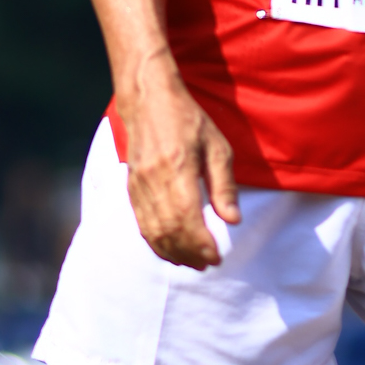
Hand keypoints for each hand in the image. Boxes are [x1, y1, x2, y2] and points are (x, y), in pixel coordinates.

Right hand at [122, 77, 239, 269]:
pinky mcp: (131, 188)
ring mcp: (139, 185)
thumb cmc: (188, 120)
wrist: (149, 101)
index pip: (187, 218)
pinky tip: (170, 250)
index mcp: (178, 168)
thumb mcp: (217, 147)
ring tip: (193, 263)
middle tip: (208, 264)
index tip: (217, 257)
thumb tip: (233, 220)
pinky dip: (156, 242)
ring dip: (173, 252)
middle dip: (189, 253)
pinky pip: (141, 223)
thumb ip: (224, 185)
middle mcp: (154, 181)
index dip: (201, 244)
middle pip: (169, 230)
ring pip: (153, 231)